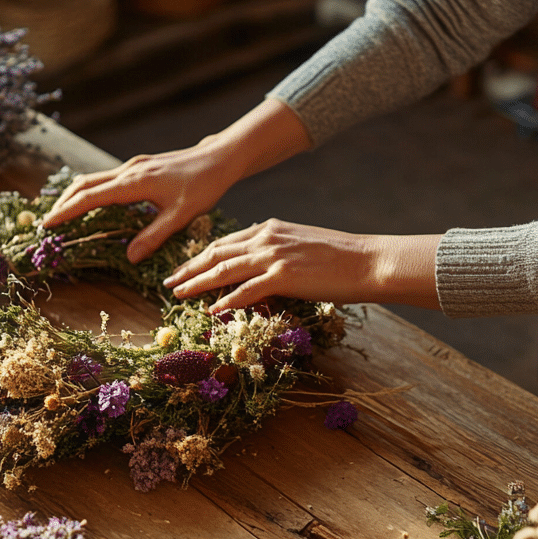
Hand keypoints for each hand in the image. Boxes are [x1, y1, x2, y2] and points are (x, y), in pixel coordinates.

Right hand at [41, 145, 241, 262]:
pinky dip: (91, 191)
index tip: (48, 224)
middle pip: (84, 185)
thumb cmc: (204, 186)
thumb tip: (129, 258)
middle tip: (47, 223)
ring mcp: (133, 166)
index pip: (90, 197)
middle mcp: (128, 171)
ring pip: (93, 179)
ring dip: (75, 196)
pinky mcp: (139, 167)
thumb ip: (154, 237)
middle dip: (63, 203)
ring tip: (62, 215)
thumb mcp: (181, 216)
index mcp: (134, 183)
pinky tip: (92, 204)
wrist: (220, 158)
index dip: (67, 211)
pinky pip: (106, 179)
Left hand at [163, 219, 443, 311]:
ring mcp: (273, 256)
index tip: (184, 267)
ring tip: (179, 293)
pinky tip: (212, 309)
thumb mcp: (301, 245)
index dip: (201, 256)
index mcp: (269, 228)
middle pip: (216, 253)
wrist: (368, 260)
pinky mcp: (283, 276)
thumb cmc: (340, 257)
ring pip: (224, 269)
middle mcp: (266, 238)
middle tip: (169, 281)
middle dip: (189, 267)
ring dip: (197, 282)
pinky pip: (246, 290)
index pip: (225, 242)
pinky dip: (226, 300)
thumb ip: (276, 252)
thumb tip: (259, 268)